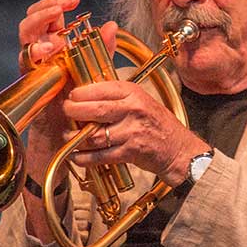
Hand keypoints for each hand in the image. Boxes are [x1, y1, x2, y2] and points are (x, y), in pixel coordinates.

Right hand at [17, 0, 119, 137]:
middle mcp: (41, 47)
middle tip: (63, 8)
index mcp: (56, 41)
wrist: (68, 127)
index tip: (75, 1)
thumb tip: (112, 25)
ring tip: (58, 25)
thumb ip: (103, 48)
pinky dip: (36, 49)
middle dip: (46, 7)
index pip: (50, 13)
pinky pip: (25, 56)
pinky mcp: (29, 74)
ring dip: (39, 23)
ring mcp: (33, 60)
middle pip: (33, 16)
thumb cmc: (81, 98)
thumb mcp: (95, 69)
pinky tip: (50, 49)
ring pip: (25, 31)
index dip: (58, 2)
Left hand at [63, 80, 208, 187]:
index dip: (80, 93)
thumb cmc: (157, 125)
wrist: (179, 150)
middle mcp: (133, 109)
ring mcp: (132, 131)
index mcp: (134, 93)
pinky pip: (100, 156)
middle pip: (94, 109)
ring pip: (94, 135)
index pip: (100, 88)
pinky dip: (85, 158)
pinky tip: (77, 156)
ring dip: (76, 138)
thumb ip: (117, 98)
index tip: (71, 97)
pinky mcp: (130, 152)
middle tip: (66, 113)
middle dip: (73, 111)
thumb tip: (85, 95)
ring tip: (68, 137)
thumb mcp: (141, 101)